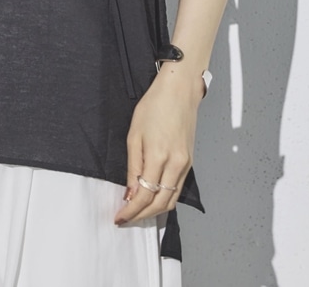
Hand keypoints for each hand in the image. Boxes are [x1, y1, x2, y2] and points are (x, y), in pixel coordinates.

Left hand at [114, 68, 202, 224]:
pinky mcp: (190, 162)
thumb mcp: (134, 134)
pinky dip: (165, 198)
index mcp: (159, 156)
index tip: (119, 217)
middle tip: (126, 218)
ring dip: (154, 210)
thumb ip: (133, 167)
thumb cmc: (155, 105)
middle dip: (142, 215)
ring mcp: (186, 164)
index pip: (145, 196)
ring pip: (171, 200)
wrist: (179, 91)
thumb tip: (130, 193)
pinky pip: (177, 188)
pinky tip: (152, 197)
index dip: (131, 211)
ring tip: (137, 211)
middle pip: (160, 204)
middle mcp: (176, 164)